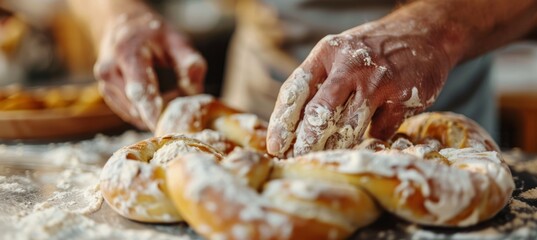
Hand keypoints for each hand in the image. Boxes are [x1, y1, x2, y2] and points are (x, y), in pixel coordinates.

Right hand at [94, 12, 205, 130]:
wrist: (123, 26)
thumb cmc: (154, 35)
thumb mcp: (176, 40)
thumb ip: (189, 61)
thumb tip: (196, 89)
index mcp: (127, 53)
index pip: (139, 89)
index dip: (152, 110)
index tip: (163, 126)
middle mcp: (109, 71)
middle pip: (136, 105)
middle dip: (160, 113)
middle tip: (181, 112)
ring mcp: (105, 84)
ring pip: (133, 113)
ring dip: (153, 113)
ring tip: (170, 97)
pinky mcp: (107, 94)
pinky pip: (130, 113)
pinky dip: (146, 112)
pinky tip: (158, 100)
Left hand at [267, 21, 452, 156]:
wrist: (424, 33)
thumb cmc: (370, 51)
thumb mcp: (338, 54)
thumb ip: (318, 83)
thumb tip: (292, 128)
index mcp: (326, 53)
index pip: (295, 90)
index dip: (281, 122)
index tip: (275, 146)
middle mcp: (350, 65)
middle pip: (320, 111)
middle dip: (306, 141)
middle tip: (298, 160)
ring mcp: (378, 81)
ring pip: (349, 126)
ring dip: (335, 147)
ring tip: (326, 159)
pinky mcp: (402, 96)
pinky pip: (380, 130)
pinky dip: (371, 139)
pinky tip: (369, 138)